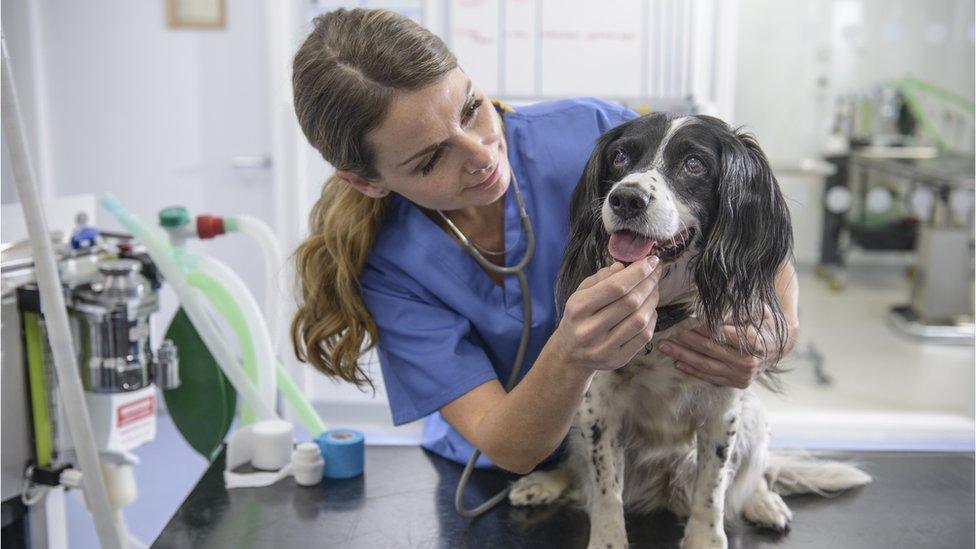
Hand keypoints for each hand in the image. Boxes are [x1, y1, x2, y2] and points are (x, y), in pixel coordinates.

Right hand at [552, 256, 662, 372]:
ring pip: (640, 320)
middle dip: (649, 283)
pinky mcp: (617, 359)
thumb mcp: (581, 293)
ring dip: (653, 300)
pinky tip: (649, 309)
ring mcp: (603, 347)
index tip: (652, 260)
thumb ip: (601, 278)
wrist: (569, 353)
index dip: (638, 272)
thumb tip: (624, 267)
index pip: (615, 287)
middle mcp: (589, 329)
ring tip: (654, 289)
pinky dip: (652, 319)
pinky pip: (644, 336)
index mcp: (578, 308)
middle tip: (656, 272)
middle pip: (631, 302)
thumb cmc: (579, 317)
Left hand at [659, 311, 783, 388]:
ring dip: (683, 357)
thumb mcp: (756, 311)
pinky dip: (693, 371)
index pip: (723, 334)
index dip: (704, 329)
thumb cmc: (764, 323)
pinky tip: (677, 363)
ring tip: (666, 347)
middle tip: (670, 333)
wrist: (779, 346)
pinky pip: (710, 378)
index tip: (688, 322)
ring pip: (706, 366)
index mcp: (755, 342)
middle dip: (687, 342)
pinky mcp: (737, 384)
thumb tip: (710, 312)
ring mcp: (742, 376)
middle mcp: (748, 362)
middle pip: (711, 351)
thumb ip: (735, 312)